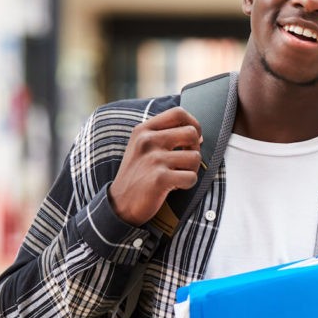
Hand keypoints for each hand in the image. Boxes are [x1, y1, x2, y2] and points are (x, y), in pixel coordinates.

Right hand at [108, 107, 202, 225]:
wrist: (119, 204)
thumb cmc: (138, 174)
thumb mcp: (142, 147)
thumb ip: (165, 135)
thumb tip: (198, 134)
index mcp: (144, 130)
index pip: (178, 113)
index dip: (193, 123)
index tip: (192, 138)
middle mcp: (147, 141)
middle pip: (191, 133)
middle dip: (195, 148)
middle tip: (184, 161)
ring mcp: (153, 159)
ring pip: (195, 157)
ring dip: (192, 169)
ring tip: (178, 175)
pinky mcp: (159, 178)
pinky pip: (192, 177)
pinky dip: (188, 184)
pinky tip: (174, 186)